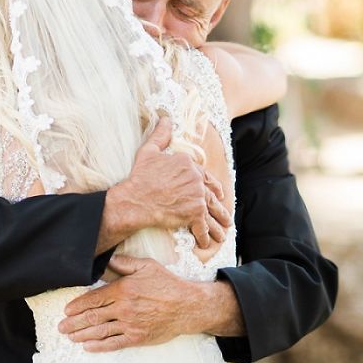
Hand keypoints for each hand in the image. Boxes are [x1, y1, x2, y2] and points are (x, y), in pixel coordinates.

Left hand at [59, 255, 190, 351]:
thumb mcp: (147, 266)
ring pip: (100, 331)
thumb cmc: (167, 284)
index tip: (67, 310)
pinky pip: (114, 343)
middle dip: (74, 322)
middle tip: (61, 327)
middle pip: (93, 317)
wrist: (187, 306)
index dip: (78, 305)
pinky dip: (98, 346)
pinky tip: (87, 346)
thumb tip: (106, 261)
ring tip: (69, 337)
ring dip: (81, 335)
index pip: (94, 298)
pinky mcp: (137, 338)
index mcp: (123, 289)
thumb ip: (124, 264)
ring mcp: (130, 324)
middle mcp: (124, 308)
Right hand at [123, 116, 230, 248]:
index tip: (219, 194)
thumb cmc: (139, 177)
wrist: (135, 199)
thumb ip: (160, 135)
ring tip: (223, 233)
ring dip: (218, 225)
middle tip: (226, 218)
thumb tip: (166, 119)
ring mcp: (196, 196)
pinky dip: (204, 237)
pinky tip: (206, 243)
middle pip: (212, 195)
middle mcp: (196, 179)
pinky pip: (202, 227)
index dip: (213, 186)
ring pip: (211, 212)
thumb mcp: (149, 152)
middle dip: (220, 208)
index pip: (205, 176)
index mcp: (188, 164)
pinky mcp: (194, 213)